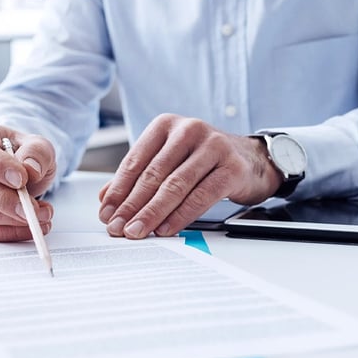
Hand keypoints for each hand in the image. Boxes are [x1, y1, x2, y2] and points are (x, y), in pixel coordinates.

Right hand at [0, 119, 56, 241]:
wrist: (18, 168)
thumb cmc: (22, 153)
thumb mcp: (38, 145)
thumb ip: (37, 152)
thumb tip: (30, 170)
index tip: (22, 179)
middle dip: (5, 200)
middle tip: (33, 208)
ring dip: (11, 219)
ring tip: (41, 215)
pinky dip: (10, 232)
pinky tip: (32, 226)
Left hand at [98, 113, 281, 238]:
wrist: (252, 158)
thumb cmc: (204, 160)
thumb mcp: (168, 160)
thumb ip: (138, 176)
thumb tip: (105, 199)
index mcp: (166, 125)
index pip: (135, 161)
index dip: (118, 190)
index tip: (106, 213)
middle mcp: (188, 130)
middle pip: (153, 174)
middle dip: (131, 205)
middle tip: (117, 227)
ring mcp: (212, 147)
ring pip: (175, 186)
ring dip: (152, 213)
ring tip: (137, 231)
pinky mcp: (231, 168)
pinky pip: (200, 196)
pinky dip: (180, 216)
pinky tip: (166, 229)